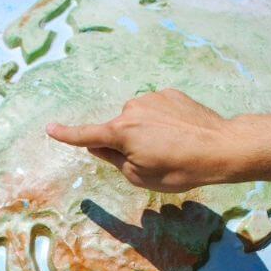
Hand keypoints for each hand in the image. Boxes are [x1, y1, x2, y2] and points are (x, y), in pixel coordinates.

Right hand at [46, 89, 241, 192]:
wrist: (220, 147)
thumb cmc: (179, 169)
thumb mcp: (140, 176)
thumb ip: (114, 160)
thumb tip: (98, 145)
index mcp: (121, 132)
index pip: (86, 135)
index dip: (67, 134)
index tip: (50, 129)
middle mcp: (132, 109)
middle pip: (118, 129)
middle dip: (126, 143)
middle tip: (153, 160)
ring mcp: (152, 98)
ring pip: (138, 119)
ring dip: (146, 131)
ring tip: (172, 147)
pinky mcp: (170, 94)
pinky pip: (156, 109)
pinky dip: (162, 121)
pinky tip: (181, 134)